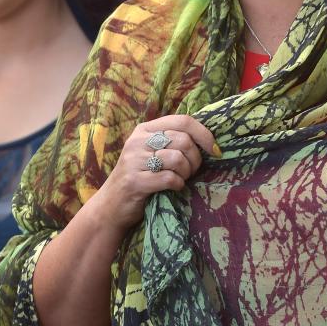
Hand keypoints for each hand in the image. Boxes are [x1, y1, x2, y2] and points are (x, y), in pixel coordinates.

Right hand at [93, 115, 217, 232]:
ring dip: (186, 173)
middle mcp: (138, 140)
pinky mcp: (135, 181)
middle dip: (195, 159)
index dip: (204, 134)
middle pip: (183, 140)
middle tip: (191, 172)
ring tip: (181, 179)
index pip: (182, 120)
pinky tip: (173, 188)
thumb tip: (208, 140)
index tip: (215, 150)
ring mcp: (134, 160)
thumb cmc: (139, 177)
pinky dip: (178, 185)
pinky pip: (169, 178)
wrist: (111, 205)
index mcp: (145, 129)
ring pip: (178, 158)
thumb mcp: (151, 152)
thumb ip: (172, 141)